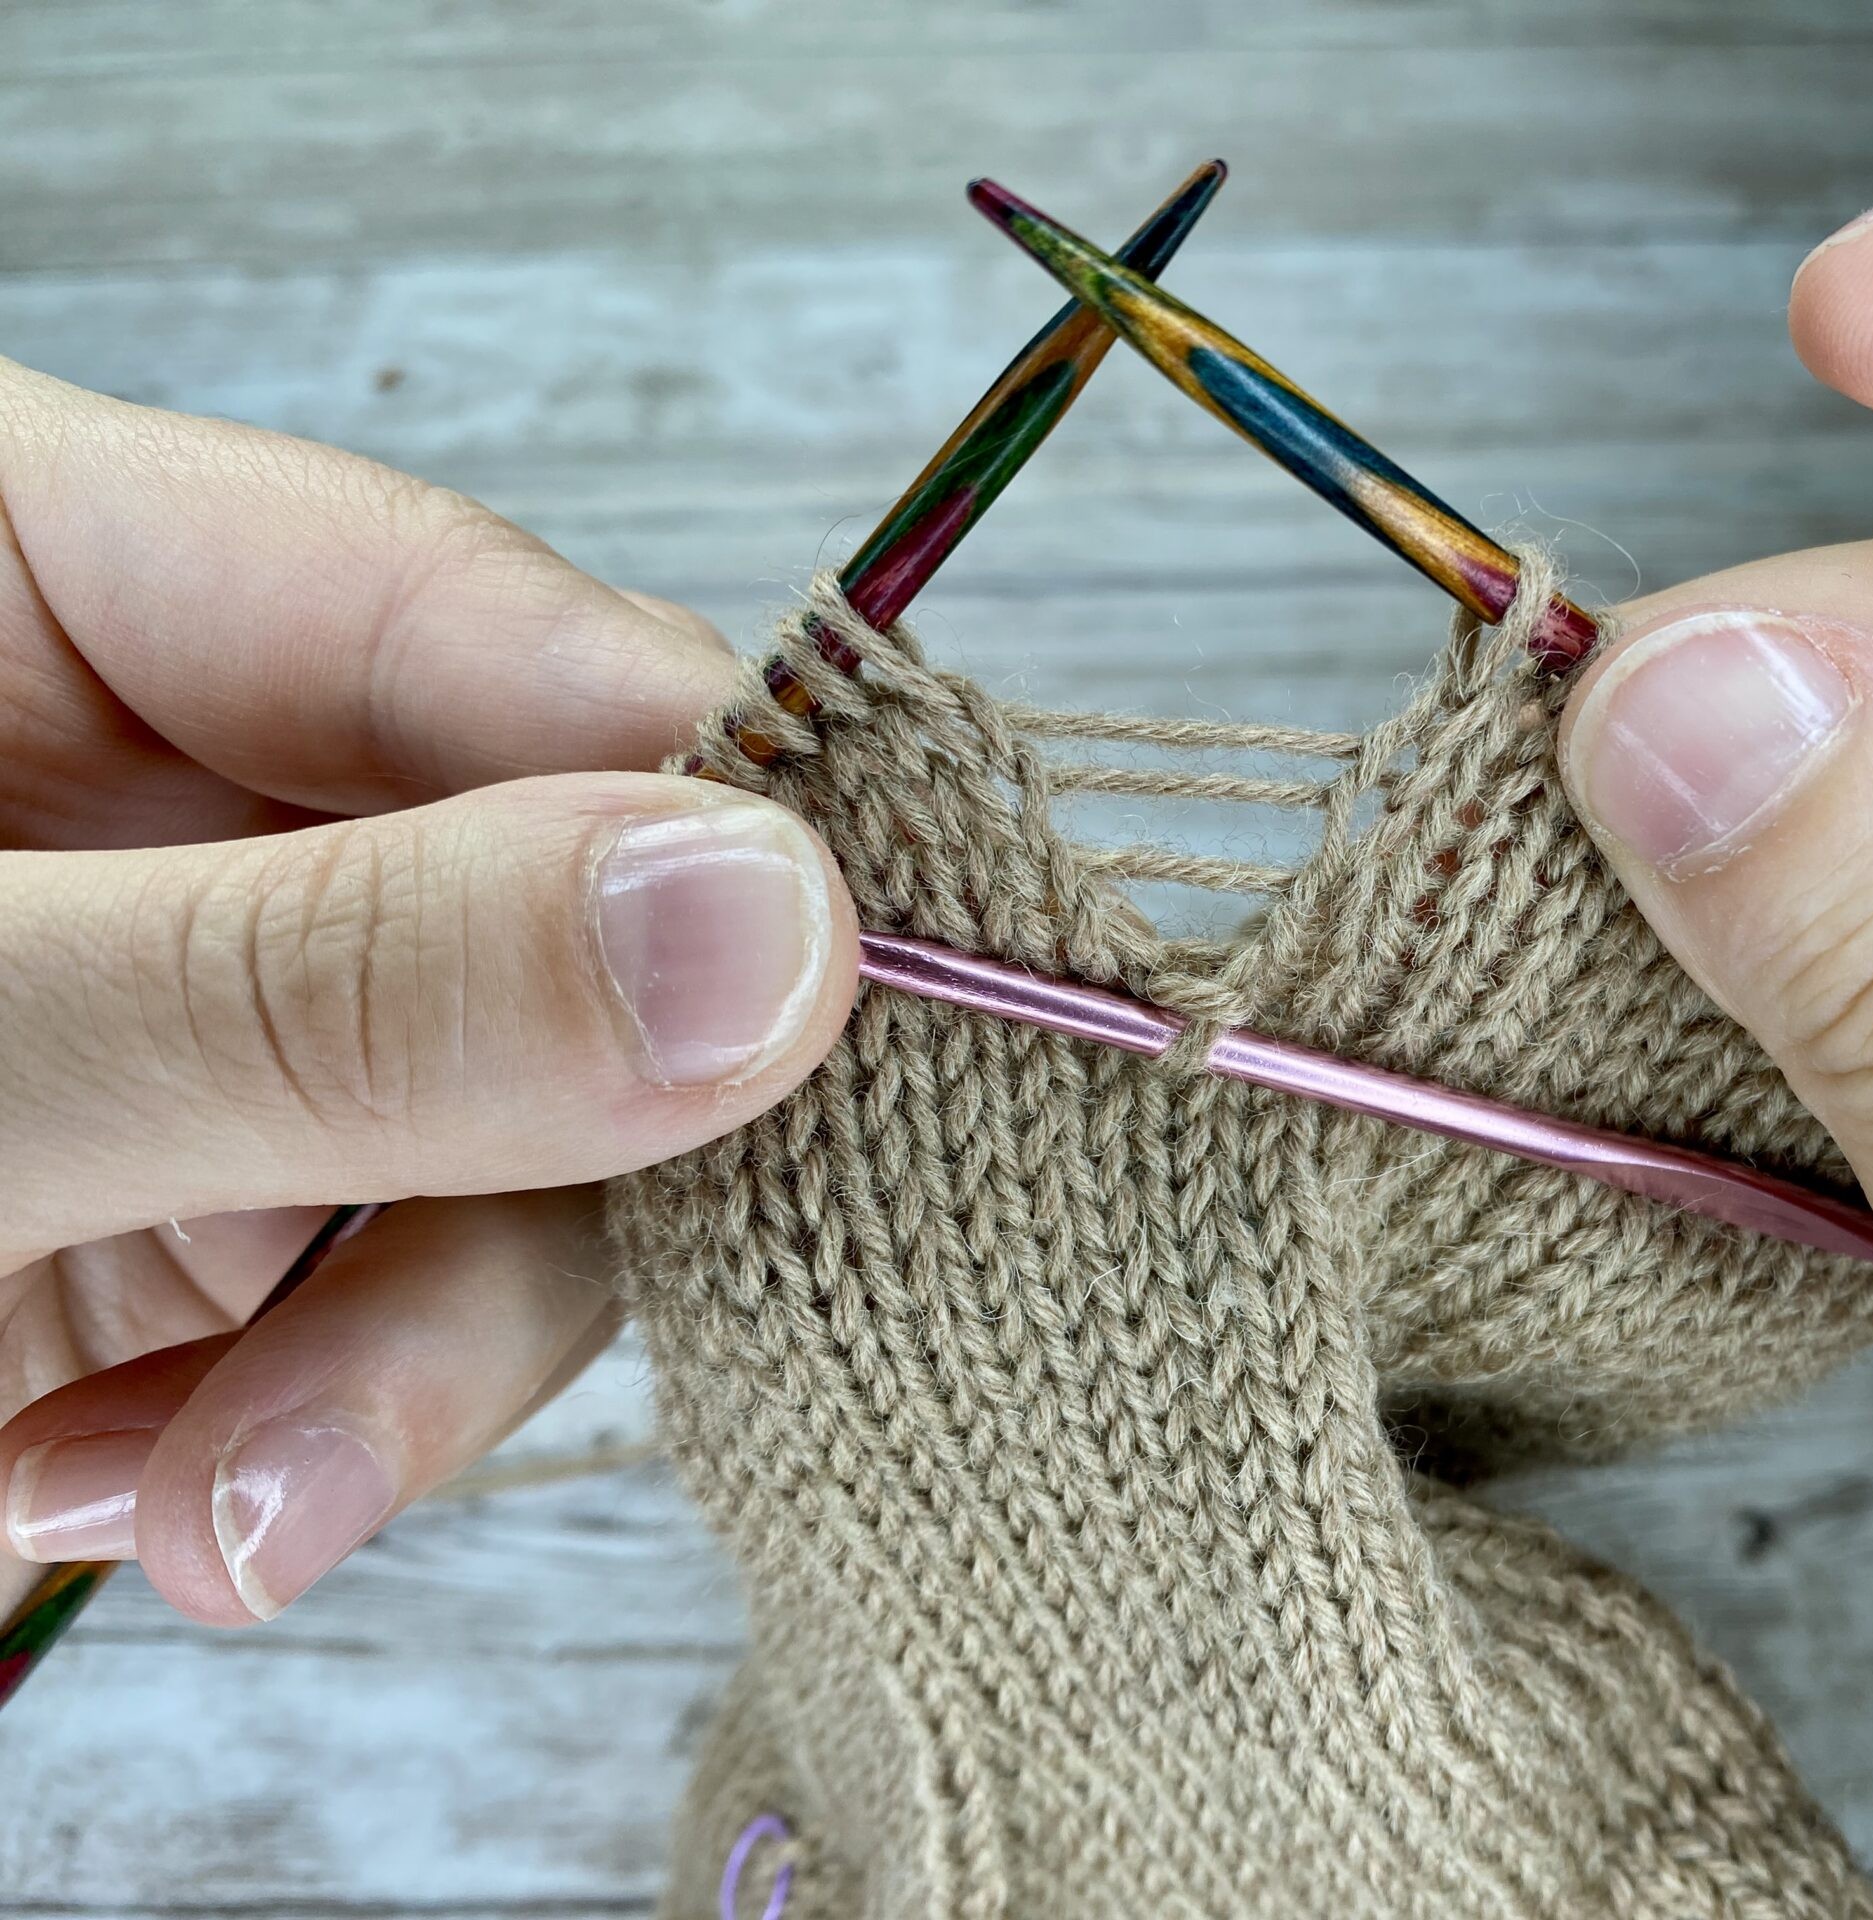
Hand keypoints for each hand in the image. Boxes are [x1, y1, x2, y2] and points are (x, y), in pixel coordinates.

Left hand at [0, 361, 858, 1624]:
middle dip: (489, 1193)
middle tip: (370, 1420)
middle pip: (530, 923)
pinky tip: (143, 1494)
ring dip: (385, 1361)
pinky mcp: (188, 1185)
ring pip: (491, 1137)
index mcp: (32, 566)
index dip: (687, 799)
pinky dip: (296, 1424)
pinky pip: (378, 1284)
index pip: (468, 629)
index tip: (859, 971)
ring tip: (204, 1508)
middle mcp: (153, 770)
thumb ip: (325, 991)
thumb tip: (770, 927)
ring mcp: (190, 987)